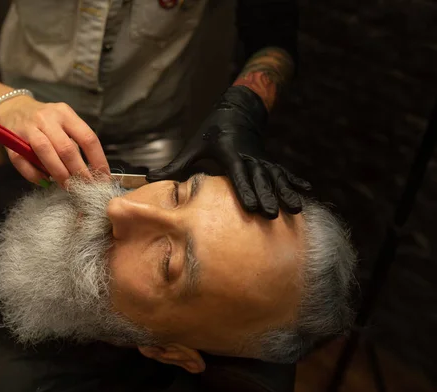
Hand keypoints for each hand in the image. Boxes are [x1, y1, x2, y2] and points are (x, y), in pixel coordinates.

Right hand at [0, 96, 109, 185]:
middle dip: (79, 172)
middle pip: (67, 148)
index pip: (87, 138)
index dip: (98, 160)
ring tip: (68, 187)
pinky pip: (24, 162)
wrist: (12, 108)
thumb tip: (92, 172)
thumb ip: (75, 142)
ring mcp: (28, 128)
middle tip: (86, 187)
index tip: (103, 177)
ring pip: (46, 153)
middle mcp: (47, 118)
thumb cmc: (45, 121)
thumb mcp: (63, 123)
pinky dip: (36, 175)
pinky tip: (45, 181)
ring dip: (59, 173)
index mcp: (65, 114)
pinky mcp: (11, 141)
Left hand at [146, 86, 310, 218]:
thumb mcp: (193, 146)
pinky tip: (308, 191)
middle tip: (273, 215)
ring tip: (296, 209)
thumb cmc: (212, 131)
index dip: (245, 190)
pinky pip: (283, 171)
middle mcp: (249, 157)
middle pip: (259, 179)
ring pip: (275, 177)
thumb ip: (175, 166)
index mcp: (229, 153)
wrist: (237, 110)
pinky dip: (295, 181)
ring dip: (286, 192)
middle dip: (267, 197)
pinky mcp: (268, 161)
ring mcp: (261, 159)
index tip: (252, 208)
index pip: (238, 175)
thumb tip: (149, 178)